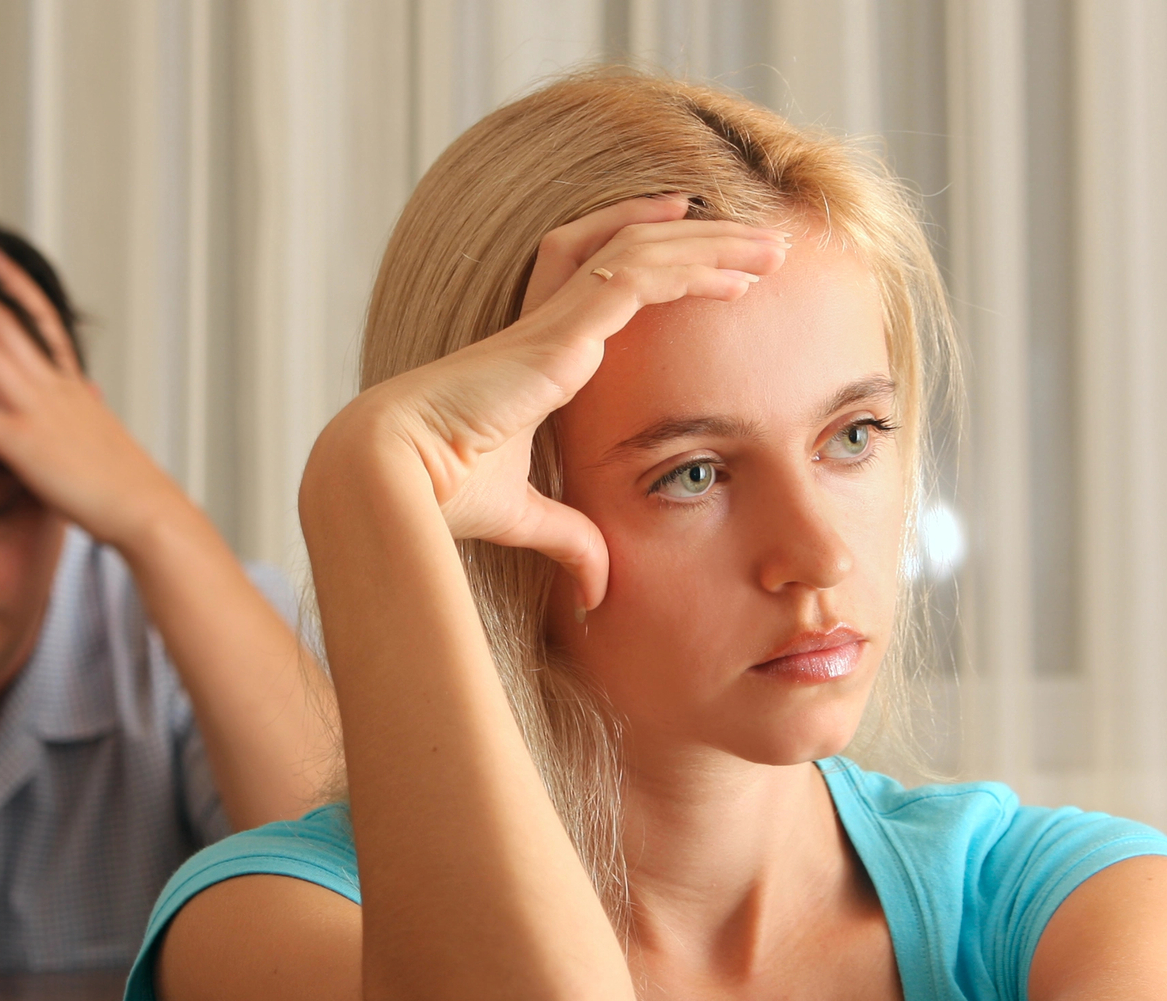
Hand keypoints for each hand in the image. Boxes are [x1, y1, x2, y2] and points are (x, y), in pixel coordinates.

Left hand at [0, 246, 186, 550]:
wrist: (143, 506)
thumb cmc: (126, 479)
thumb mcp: (106, 429)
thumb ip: (89, 404)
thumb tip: (91, 390)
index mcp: (71, 381)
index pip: (40, 315)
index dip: (13, 280)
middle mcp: (51, 384)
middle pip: (0, 318)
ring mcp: (34, 408)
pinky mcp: (20, 442)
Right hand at [341, 195, 787, 610]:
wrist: (396, 475)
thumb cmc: (442, 492)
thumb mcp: (526, 518)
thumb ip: (569, 541)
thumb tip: (595, 594)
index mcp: (539, 355)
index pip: (600, 282)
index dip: (652, 259)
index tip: (708, 261)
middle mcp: (548, 324)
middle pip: (628, 249)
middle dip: (697, 239)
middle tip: (762, 241)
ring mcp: (554, 319)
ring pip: (642, 251)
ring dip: (710, 244)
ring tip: (770, 245)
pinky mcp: (561, 328)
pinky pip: (637, 277)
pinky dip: (689, 267)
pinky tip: (734, 270)